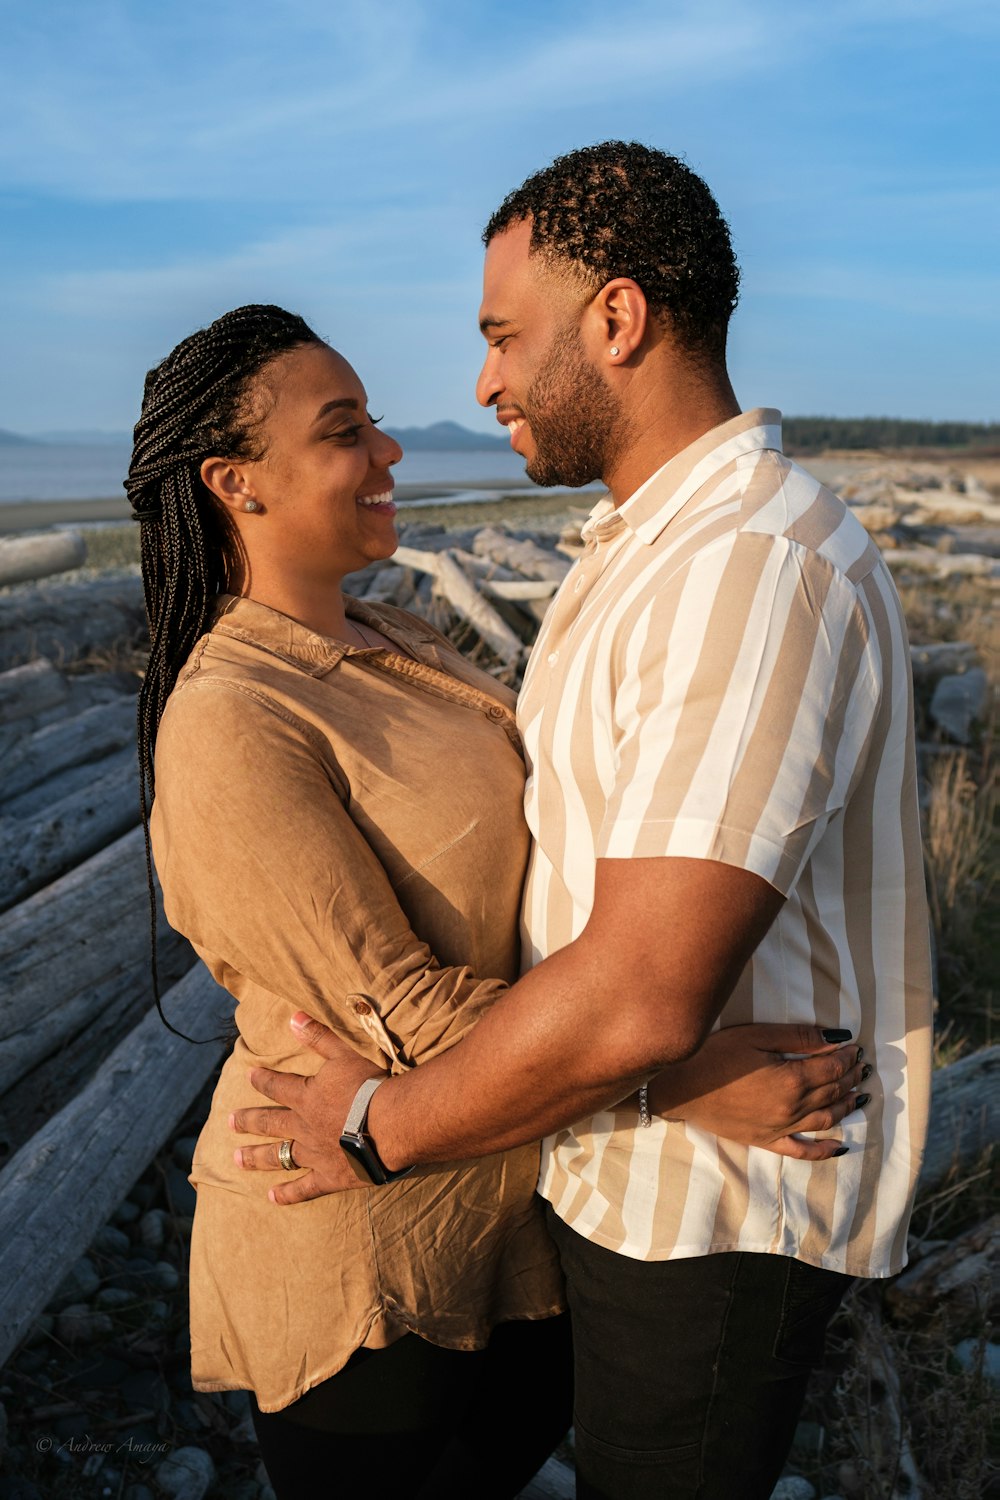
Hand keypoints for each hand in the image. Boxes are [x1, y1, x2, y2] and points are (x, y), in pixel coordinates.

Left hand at [231, 1012, 383, 1203]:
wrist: (389, 1125)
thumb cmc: (369, 1087)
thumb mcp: (344, 1055)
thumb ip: (318, 1037)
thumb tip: (292, 1016)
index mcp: (306, 1096)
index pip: (278, 1085)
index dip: (263, 1079)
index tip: (248, 1076)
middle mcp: (303, 1126)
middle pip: (270, 1122)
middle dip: (249, 1121)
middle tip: (230, 1122)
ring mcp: (313, 1154)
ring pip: (278, 1155)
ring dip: (256, 1157)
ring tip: (236, 1159)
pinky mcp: (328, 1177)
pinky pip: (303, 1188)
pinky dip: (287, 1194)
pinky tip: (272, 1197)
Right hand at [649, 1023, 868, 1160]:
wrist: (681, 1087)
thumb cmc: (716, 1054)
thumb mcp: (756, 1036)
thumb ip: (798, 1038)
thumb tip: (836, 1040)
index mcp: (791, 1080)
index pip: (832, 1068)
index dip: (847, 1058)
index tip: (856, 1048)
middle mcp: (792, 1108)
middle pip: (832, 1092)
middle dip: (850, 1077)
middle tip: (861, 1067)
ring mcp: (780, 1128)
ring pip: (825, 1120)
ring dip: (846, 1107)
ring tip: (860, 1095)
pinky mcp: (766, 1141)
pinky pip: (802, 1151)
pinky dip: (824, 1151)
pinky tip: (840, 1146)